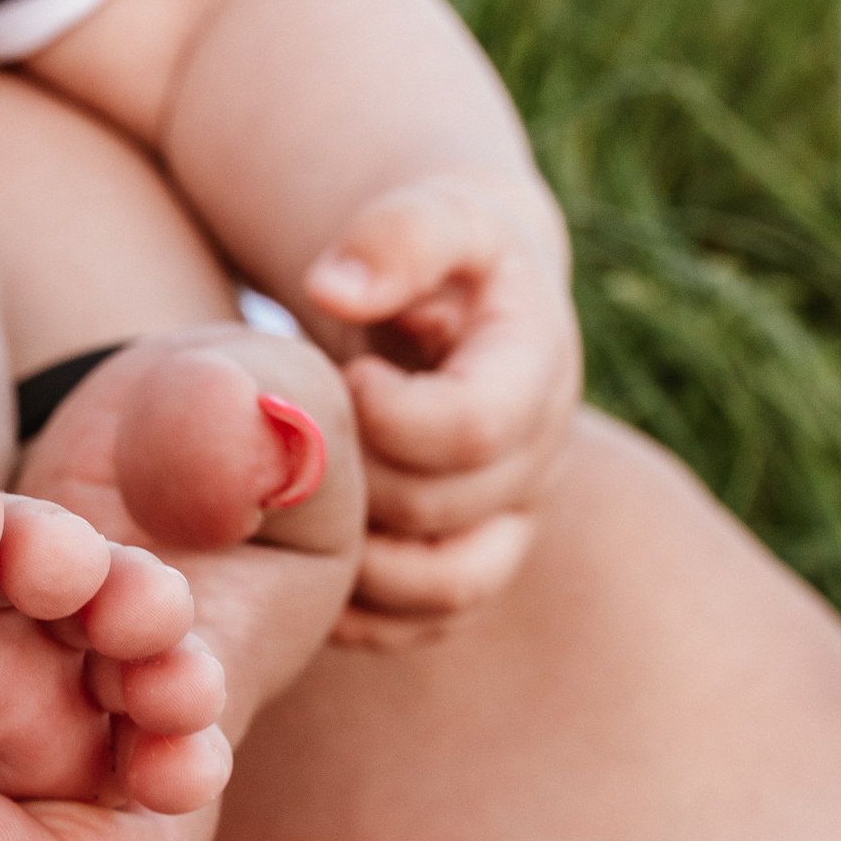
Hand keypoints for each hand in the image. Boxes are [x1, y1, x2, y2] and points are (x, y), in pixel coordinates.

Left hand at [303, 176, 581, 644]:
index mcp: (536, 374)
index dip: (386, 417)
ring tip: (302, 512)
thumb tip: (334, 289)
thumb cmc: (430, 254)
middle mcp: (537, 461)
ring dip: (360, 566)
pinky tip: (304, 572)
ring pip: (446, 589)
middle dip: (359, 482)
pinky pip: (423, 624)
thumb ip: (395, 237)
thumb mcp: (424, 217)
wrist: (453, 306)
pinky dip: (360, 616)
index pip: (469, 431)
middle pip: (443, 511)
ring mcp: (508, 522)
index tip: (344, 377)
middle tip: (308, 445)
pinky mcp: (470, 564)